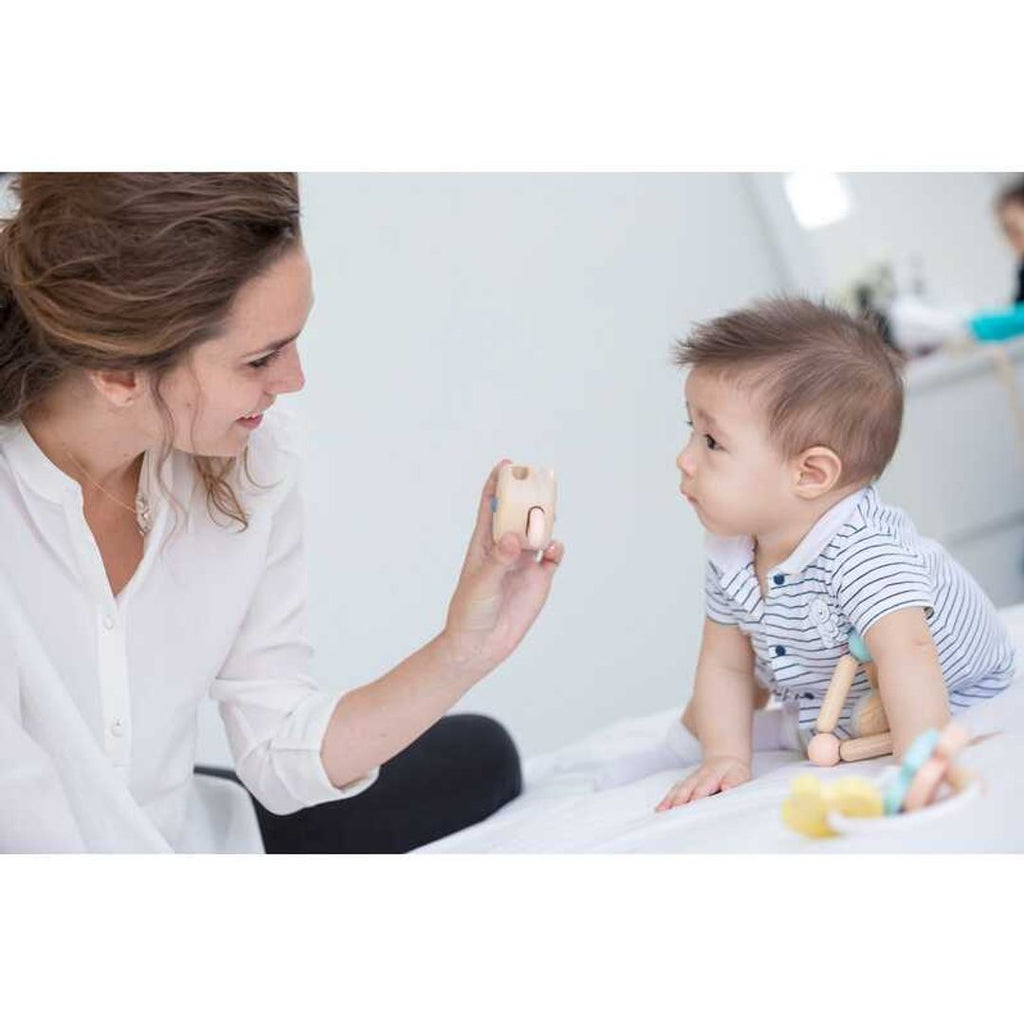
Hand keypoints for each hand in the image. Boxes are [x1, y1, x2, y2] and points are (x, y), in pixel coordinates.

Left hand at [440, 460, 563, 670]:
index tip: (507, 464)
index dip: (498, 483)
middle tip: (540, 481)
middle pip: (520, 513)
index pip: (490, 506)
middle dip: (530, 496)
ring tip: (552, 512)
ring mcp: (523, 563)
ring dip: (547, 520)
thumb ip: (498, 560)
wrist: (480, 645)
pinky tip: (554, 549)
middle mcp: (506, 548)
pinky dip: (557, 549)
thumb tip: (513, 538)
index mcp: (484, 542)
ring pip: (540, 532)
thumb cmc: (469, 611)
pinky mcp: (538, 580)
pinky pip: (552, 557)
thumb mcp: (480, 584)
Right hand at [655, 756, 750, 811]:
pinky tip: (660, 810)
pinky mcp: (685, 786)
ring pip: (678, 791)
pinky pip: (674, 793)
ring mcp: (689, 781)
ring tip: (661, 812)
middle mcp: (697, 778)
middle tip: (672, 814)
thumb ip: (734, 782)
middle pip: (685, 789)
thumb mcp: (739, 774)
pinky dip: (666, 801)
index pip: (702, 787)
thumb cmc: (733, 772)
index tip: (692, 804)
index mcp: (711, 775)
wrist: (725, 760)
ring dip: (669, 801)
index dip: (697, 795)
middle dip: (678, 801)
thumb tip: (727, 788)